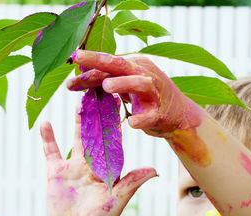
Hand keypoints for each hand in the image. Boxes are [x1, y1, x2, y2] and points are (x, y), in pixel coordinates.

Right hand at [39, 103, 156, 215]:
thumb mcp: (117, 200)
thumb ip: (132, 183)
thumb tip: (155, 170)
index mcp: (108, 167)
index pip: (113, 141)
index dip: (117, 123)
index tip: (122, 104)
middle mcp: (92, 162)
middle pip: (96, 133)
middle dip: (99, 114)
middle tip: (102, 91)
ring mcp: (73, 166)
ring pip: (76, 137)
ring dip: (78, 120)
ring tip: (80, 100)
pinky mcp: (56, 172)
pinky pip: (51, 152)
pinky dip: (48, 139)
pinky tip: (46, 122)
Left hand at [67, 50, 205, 136]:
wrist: (179, 114)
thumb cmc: (145, 96)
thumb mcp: (126, 83)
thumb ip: (105, 77)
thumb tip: (78, 71)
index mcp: (134, 65)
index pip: (108, 61)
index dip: (89, 61)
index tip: (71, 58)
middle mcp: (145, 74)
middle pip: (121, 65)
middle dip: (99, 61)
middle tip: (80, 60)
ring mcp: (154, 94)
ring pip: (140, 83)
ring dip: (124, 83)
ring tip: (107, 87)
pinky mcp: (160, 113)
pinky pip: (150, 115)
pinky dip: (141, 119)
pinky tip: (131, 123)